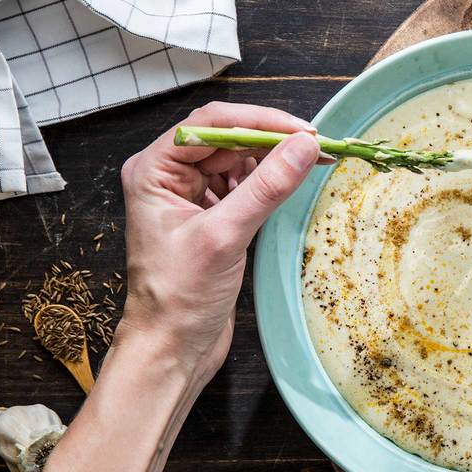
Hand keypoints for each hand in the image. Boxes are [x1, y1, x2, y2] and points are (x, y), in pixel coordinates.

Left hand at [116, 102, 322, 382]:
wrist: (171, 348)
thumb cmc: (179, 298)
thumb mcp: (225, 236)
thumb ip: (266, 188)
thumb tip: (305, 147)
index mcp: (153, 170)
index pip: (210, 124)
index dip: (259, 122)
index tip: (303, 132)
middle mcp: (168, 176)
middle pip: (227, 138)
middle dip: (271, 139)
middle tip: (317, 146)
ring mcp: (190, 197)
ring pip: (239, 160)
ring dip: (274, 160)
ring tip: (313, 161)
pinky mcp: (211, 217)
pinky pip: (244, 186)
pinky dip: (270, 182)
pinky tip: (292, 183)